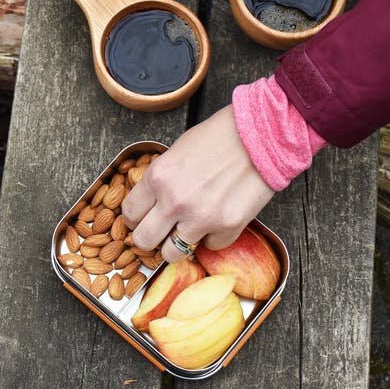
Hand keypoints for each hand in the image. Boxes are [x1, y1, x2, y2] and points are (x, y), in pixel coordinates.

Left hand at [121, 105, 274, 262]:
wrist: (259, 134)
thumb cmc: (218, 137)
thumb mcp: (176, 152)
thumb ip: (161, 181)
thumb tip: (150, 204)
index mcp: (158, 177)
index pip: (130, 214)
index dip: (136, 217)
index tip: (143, 218)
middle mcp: (175, 201)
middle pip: (144, 241)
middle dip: (151, 238)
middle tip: (161, 231)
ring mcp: (201, 218)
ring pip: (173, 254)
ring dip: (180, 243)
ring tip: (190, 228)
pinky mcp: (228, 227)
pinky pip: (210, 246)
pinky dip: (213, 237)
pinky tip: (219, 218)